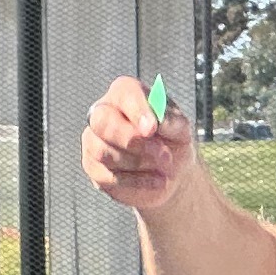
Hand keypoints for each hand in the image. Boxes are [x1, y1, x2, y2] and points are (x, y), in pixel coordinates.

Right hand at [78, 76, 192, 215]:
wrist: (171, 172)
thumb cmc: (173, 141)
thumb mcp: (181, 129)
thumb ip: (172, 121)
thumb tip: (159, 121)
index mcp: (125, 94)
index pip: (124, 93)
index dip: (137, 110)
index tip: (153, 128)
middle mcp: (103, 112)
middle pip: (102, 121)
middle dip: (131, 140)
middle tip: (162, 154)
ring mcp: (93, 140)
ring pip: (104, 152)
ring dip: (139, 163)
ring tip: (165, 167)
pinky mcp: (93, 167)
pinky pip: (107, 176)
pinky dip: (136, 181)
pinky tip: (157, 181)